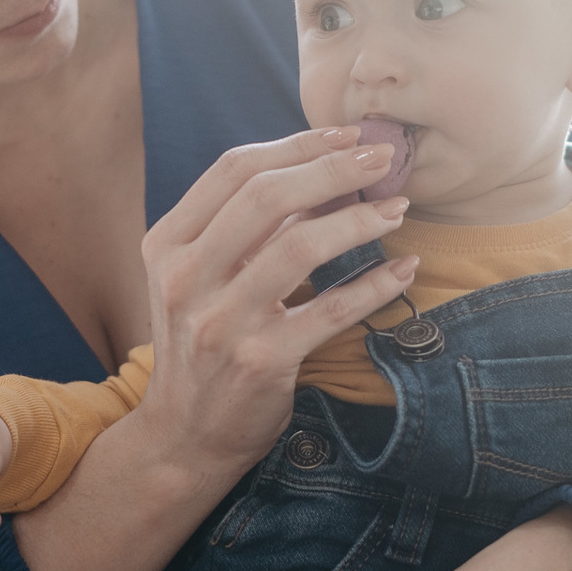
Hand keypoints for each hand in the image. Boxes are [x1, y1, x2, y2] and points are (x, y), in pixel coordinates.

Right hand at [16, 128, 419, 570]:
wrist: (183, 436)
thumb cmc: (201, 346)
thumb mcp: (197, 279)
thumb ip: (239, 229)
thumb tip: (316, 172)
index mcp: (167, 245)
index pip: (232, 171)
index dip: (295, 144)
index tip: (345, 135)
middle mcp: (187, 278)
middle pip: (267, 196)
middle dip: (333, 168)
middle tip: (383, 158)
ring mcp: (221, 321)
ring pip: (299, 245)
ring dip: (358, 220)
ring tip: (397, 210)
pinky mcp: (260, 362)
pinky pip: (330, 311)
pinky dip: (374, 285)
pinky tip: (404, 269)